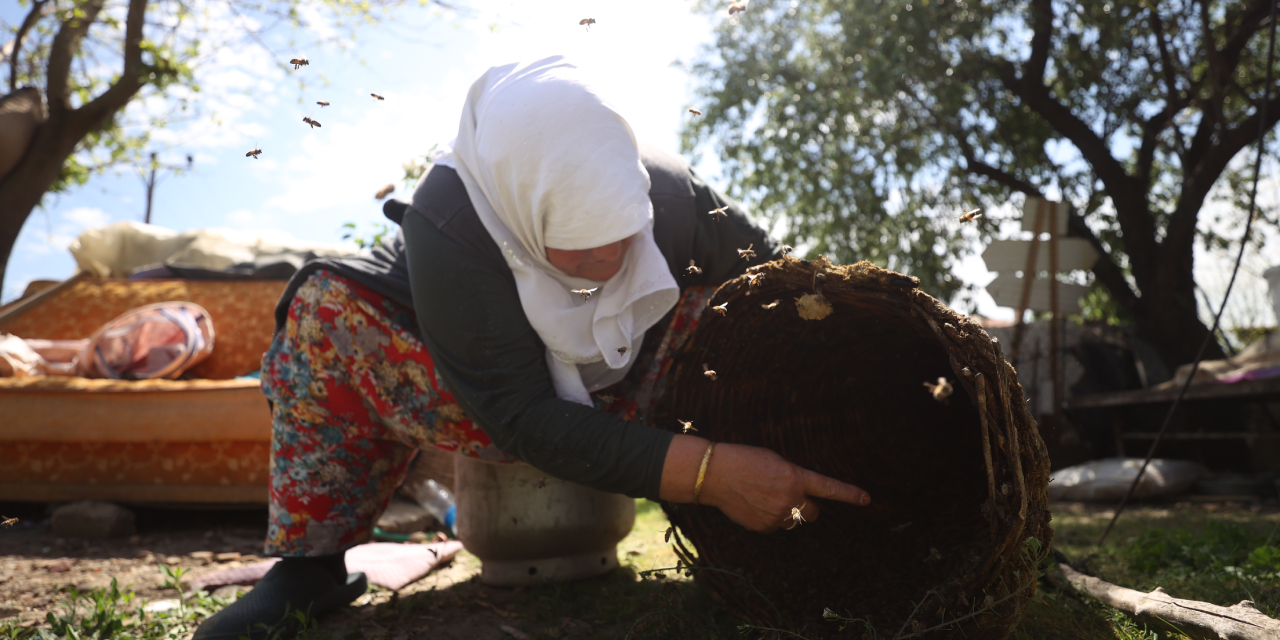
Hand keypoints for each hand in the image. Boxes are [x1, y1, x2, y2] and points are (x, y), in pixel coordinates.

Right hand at [659, 436, 869, 532]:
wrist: (716, 474)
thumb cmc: (745, 460)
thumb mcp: (775, 461)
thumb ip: (793, 477)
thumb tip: (800, 494)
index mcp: (795, 477)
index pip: (829, 488)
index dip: (849, 494)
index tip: (866, 499)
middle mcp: (790, 499)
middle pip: (813, 513)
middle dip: (806, 507)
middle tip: (789, 496)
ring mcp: (777, 516)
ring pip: (792, 520)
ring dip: (785, 512)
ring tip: (763, 497)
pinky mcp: (764, 527)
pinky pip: (775, 525)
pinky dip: (768, 518)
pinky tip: (753, 504)